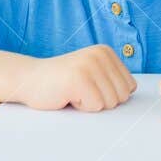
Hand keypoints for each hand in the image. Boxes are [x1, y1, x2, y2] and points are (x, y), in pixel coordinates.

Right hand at [14, 45, 136, 111]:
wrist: (29, 80)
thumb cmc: (62, 83)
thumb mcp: (93, 74)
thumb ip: (112, 80)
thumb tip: (132, 91)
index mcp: (106, 52)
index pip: (129, 87)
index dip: (108, 95)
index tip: (88, 86)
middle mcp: (100, 55)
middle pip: (122, 96)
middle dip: (100, 100)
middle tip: (79, 90)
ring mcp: (89, 66)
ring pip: (109, 102)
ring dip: (89, 104)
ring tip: (73, 92)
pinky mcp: (79, 79)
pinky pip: (95, 106)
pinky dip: (80, 107)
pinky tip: (67, 95)